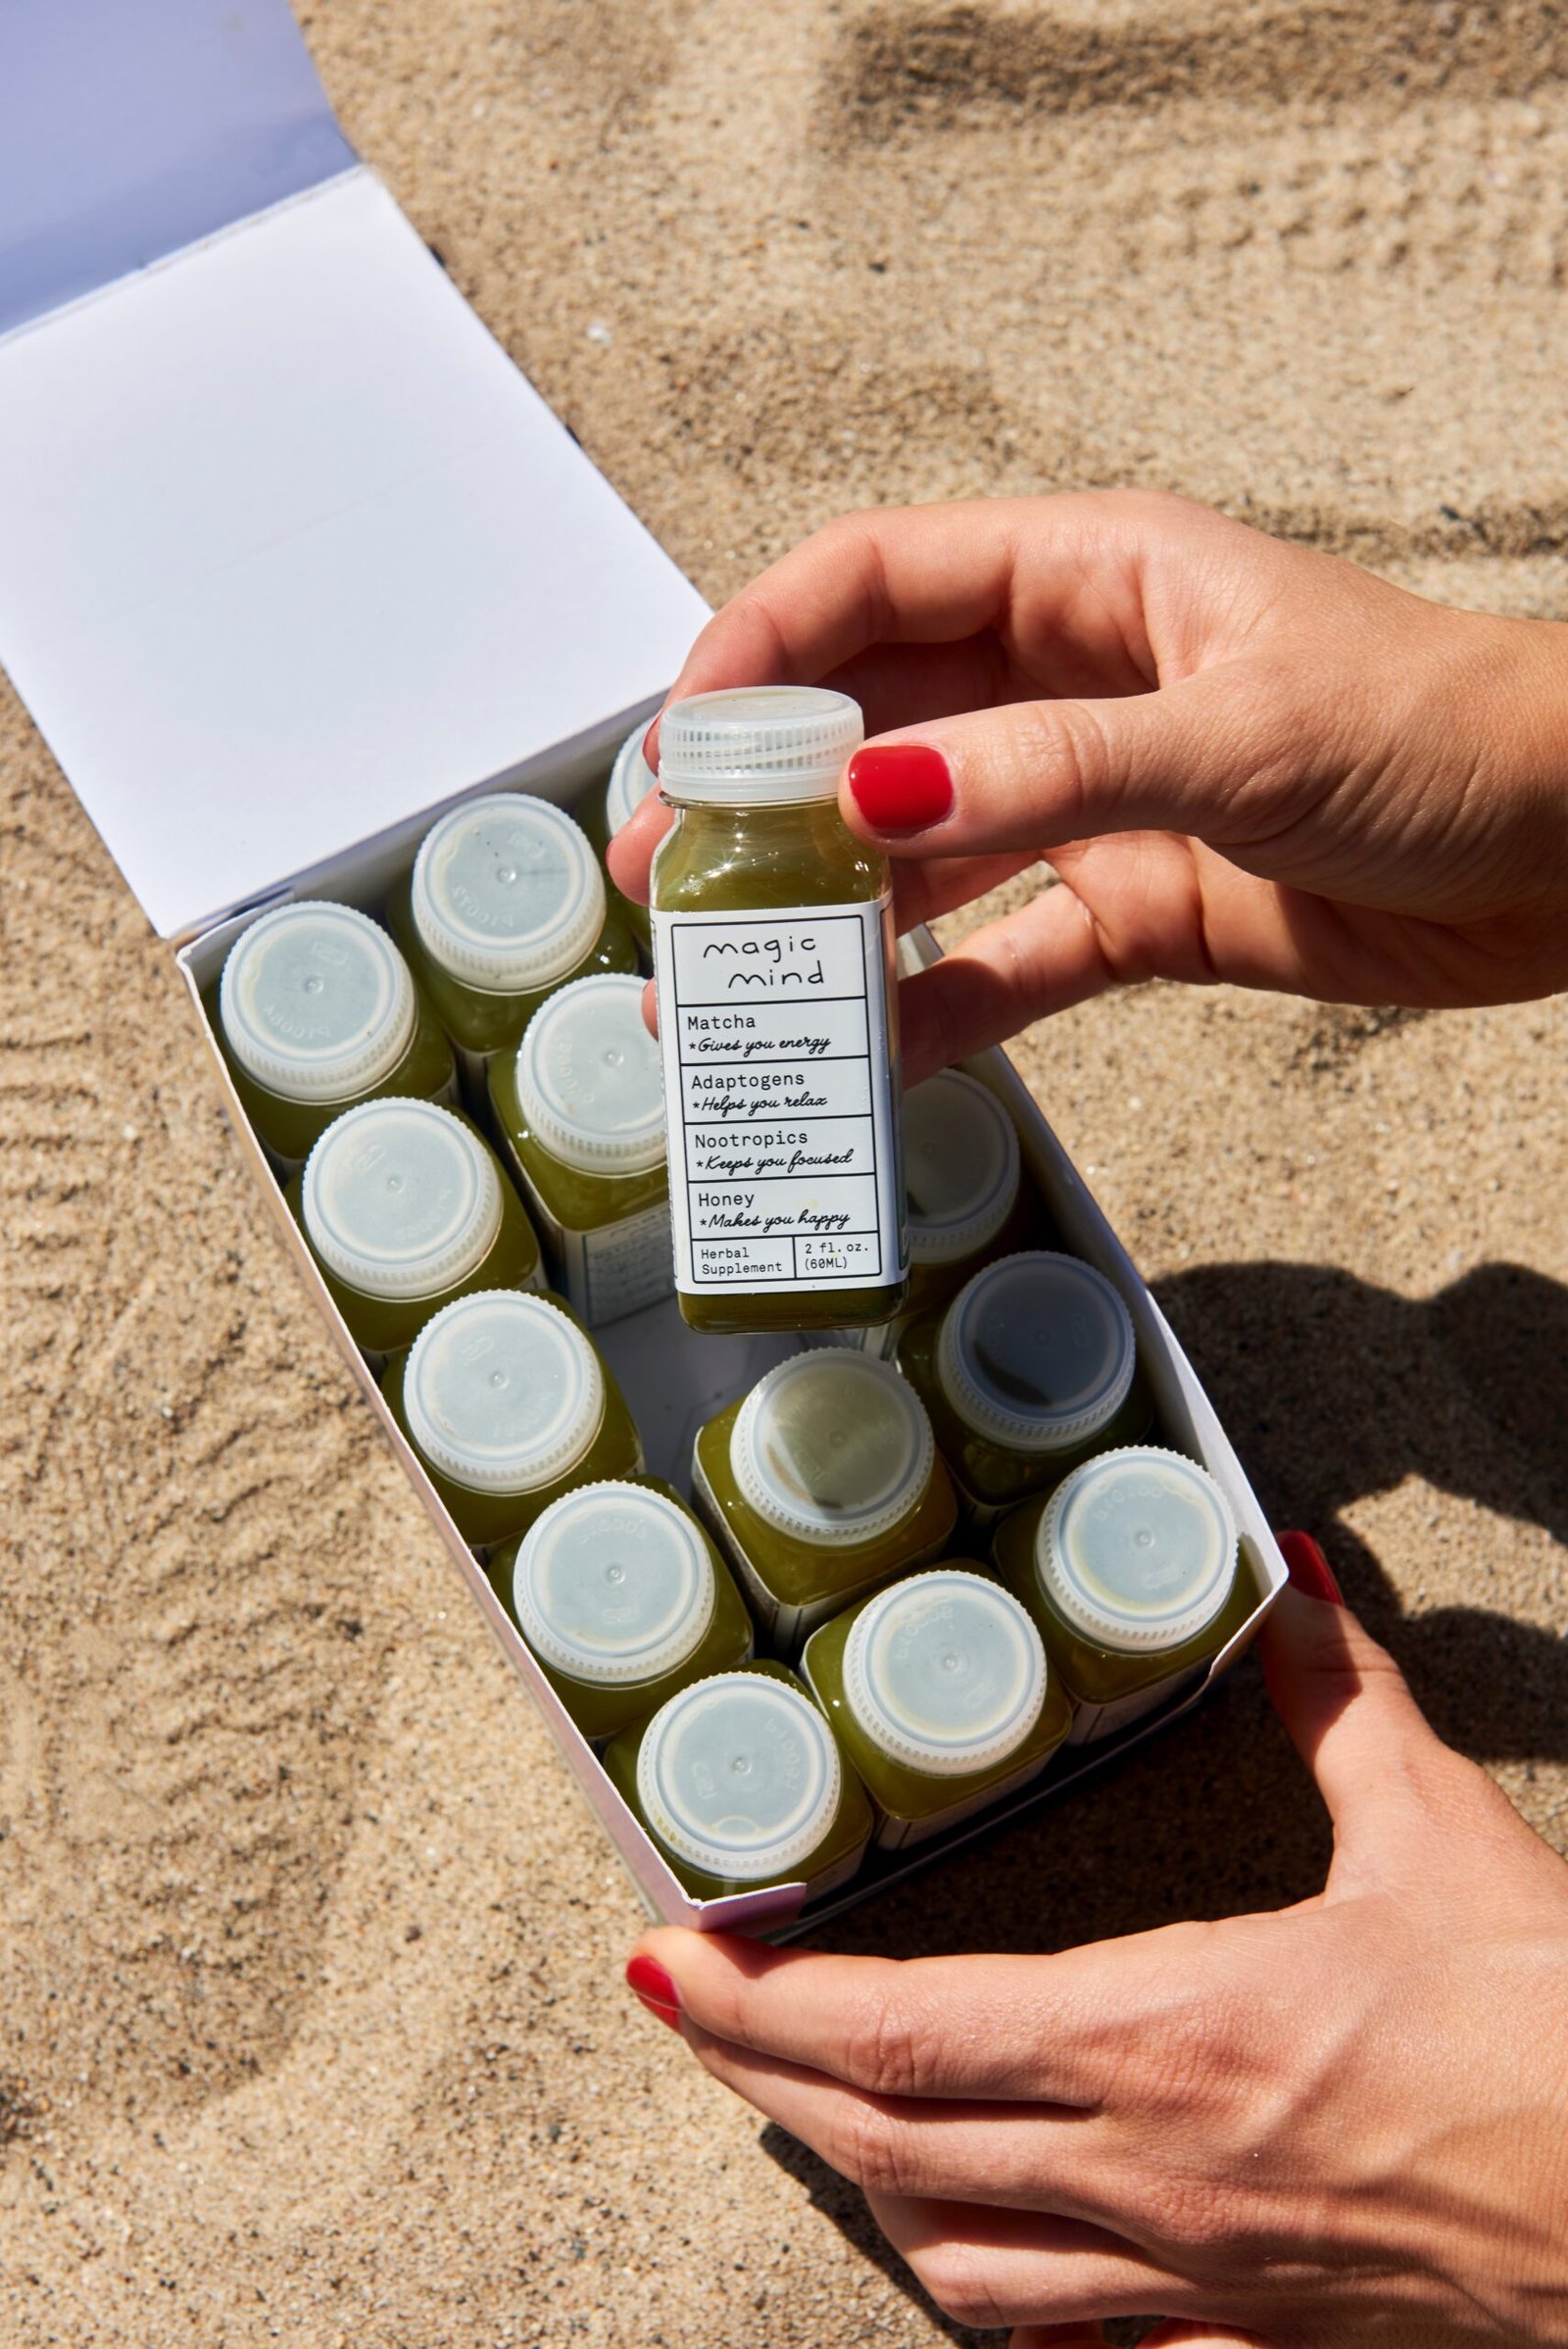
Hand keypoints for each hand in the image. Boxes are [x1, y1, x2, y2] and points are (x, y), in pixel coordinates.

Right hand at [608, 493, 1567, 1082]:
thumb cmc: (1447, 733)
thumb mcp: (1239, 733)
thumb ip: (1053, 768)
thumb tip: (876, 790)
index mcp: (1090, 580)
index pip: (879, 582)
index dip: (762, 646)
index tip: (684, 734)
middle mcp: (1073, 683)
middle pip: (871, 725)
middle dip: (762, 796)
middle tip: (673, 880)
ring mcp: (1096, 802)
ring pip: (922, 852)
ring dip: (828, 913)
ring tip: (734, 983)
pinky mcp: (1135, 909)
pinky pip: (1003, 960)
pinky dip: (936, 1007)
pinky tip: (868, 1051)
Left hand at [625, 1561, 1567, 2345]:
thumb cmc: (1550, 2041)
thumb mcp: (1437, 1838)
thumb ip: (1338, 1701)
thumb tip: (1290, 1580)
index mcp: (1170, 2038)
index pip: (902, 2031)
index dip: (761, 1999)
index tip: (671, 1954)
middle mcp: (1147, 2170)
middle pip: (880, 2138)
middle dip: (752, 2068)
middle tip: (677, 2003)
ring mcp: (1186, 2268)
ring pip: (946, 2252)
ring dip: (848, 2168)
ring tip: (799, 2092)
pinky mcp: (1242, 2325)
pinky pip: (1060, 2328)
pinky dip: (976, 2275)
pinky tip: (959, 2236)